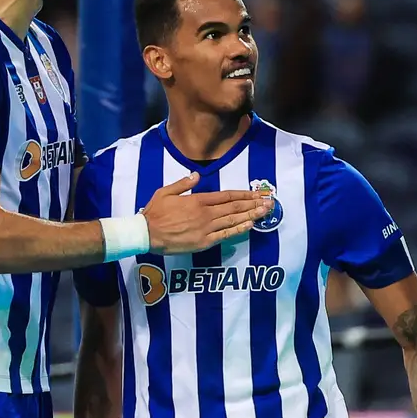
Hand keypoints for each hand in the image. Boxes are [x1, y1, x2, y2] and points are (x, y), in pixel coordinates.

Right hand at [140, 172, 272, 253]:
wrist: (146, 234)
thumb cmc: (154, 212)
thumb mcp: (166, 192)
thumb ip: (183, 183)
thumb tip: (197, 176)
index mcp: (198, 200)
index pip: (226, 196)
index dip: (244, 194)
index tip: (257, 193)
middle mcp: (206, 213)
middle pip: (234, 207)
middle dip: (253, 204)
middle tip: (270, 201)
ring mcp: (206, 228)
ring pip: (233, 220)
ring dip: (251, 215)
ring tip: (265, 212)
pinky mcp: (204, 242)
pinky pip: (225, 235)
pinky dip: (238, 230)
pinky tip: (250, 225)